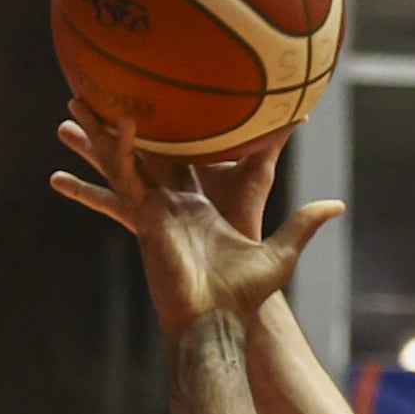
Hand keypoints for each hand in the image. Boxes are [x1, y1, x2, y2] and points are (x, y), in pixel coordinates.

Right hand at [51, 110, 337, 337]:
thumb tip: (338, 204)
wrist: (219, 323)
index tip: (167, 102)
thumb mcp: (282, 252)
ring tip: (76, 98)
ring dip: (101, 130)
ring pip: (123, 160)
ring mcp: (154, 210)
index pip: (183, 159)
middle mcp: (170, 204)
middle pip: (144, 153)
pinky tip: (120, 122)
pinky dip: (124, 150)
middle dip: (122, 125)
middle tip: (103, 90)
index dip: (174, 133)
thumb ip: (304, 223)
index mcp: (196, 208)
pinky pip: (130, 178)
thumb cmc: (245, 297)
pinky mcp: (146, 220)